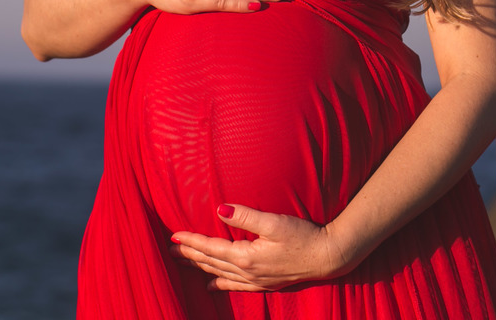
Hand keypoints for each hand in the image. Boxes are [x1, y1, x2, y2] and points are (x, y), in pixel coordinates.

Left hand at [169, 204, 353, 291]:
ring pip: (219, 274)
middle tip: (168, 250)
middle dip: (188, 255)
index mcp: (245, 256)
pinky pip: (235, 286)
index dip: (191, 241)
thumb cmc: (303, 235)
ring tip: (182, 263)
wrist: (327, 256)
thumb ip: (245, 216)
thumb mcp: (274, 221)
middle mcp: (246, 272)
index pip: (210, 247)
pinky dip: (220, 284)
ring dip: (199, 268)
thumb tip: (219, 209)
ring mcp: (255, 280)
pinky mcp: (265, 284)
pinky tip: (211, 286)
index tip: (174, 235)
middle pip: (210, 263)